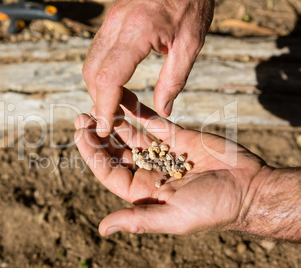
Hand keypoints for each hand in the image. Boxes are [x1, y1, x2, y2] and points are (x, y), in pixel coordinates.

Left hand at [74, 102, 269, 235]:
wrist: (250, 189)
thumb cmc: (213, 208)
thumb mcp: (173, 218)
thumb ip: (138, 219)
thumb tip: (103, 229)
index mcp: (142, 192)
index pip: (108, 170)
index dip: (92, 153)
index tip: (80, 132)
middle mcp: (147, 171)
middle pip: (115, 151)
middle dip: (97, 134)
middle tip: (82, 116)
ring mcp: (161, 152)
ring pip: (131, 134)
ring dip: (114, 120)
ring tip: (97, 104)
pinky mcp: (177, 136)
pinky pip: (153, 121)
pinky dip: (138, 110)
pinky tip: (123, 97)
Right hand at [82, 0, 214, 136]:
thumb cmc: (192, 3)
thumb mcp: (191, 43)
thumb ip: (174, 79)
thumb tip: (163, 110)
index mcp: (137, 31)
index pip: (109, 77)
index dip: (104, 106)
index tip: (105, 126)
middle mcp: (116, 25)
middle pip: (93, 72)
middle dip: (99, 99)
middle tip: (115, 117)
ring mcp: (111, 21)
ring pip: (91, 62)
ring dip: (99, 87)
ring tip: (118, 103)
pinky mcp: (111, 20)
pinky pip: (98, 52)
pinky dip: (102, 73)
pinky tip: (118, 83)